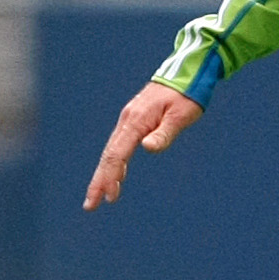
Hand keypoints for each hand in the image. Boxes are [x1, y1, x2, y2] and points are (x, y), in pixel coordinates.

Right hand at [84, 81, 203, 209]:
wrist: (187, 74)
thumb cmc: (187, 96)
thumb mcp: (181, 115)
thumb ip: (164, 133)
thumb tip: (147, 148)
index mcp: (136, 121)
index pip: (117, 153)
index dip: (110, 176)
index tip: (108, 197)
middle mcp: (128, 120)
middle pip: (109, 155)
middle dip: (99, 181)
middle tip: (90, 205)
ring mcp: (129, 120)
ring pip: (112, 151)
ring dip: (104, 174)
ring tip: (99, 196)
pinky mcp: (134, 120)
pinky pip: (119, 144)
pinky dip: (114, 162)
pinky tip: (115, 175)